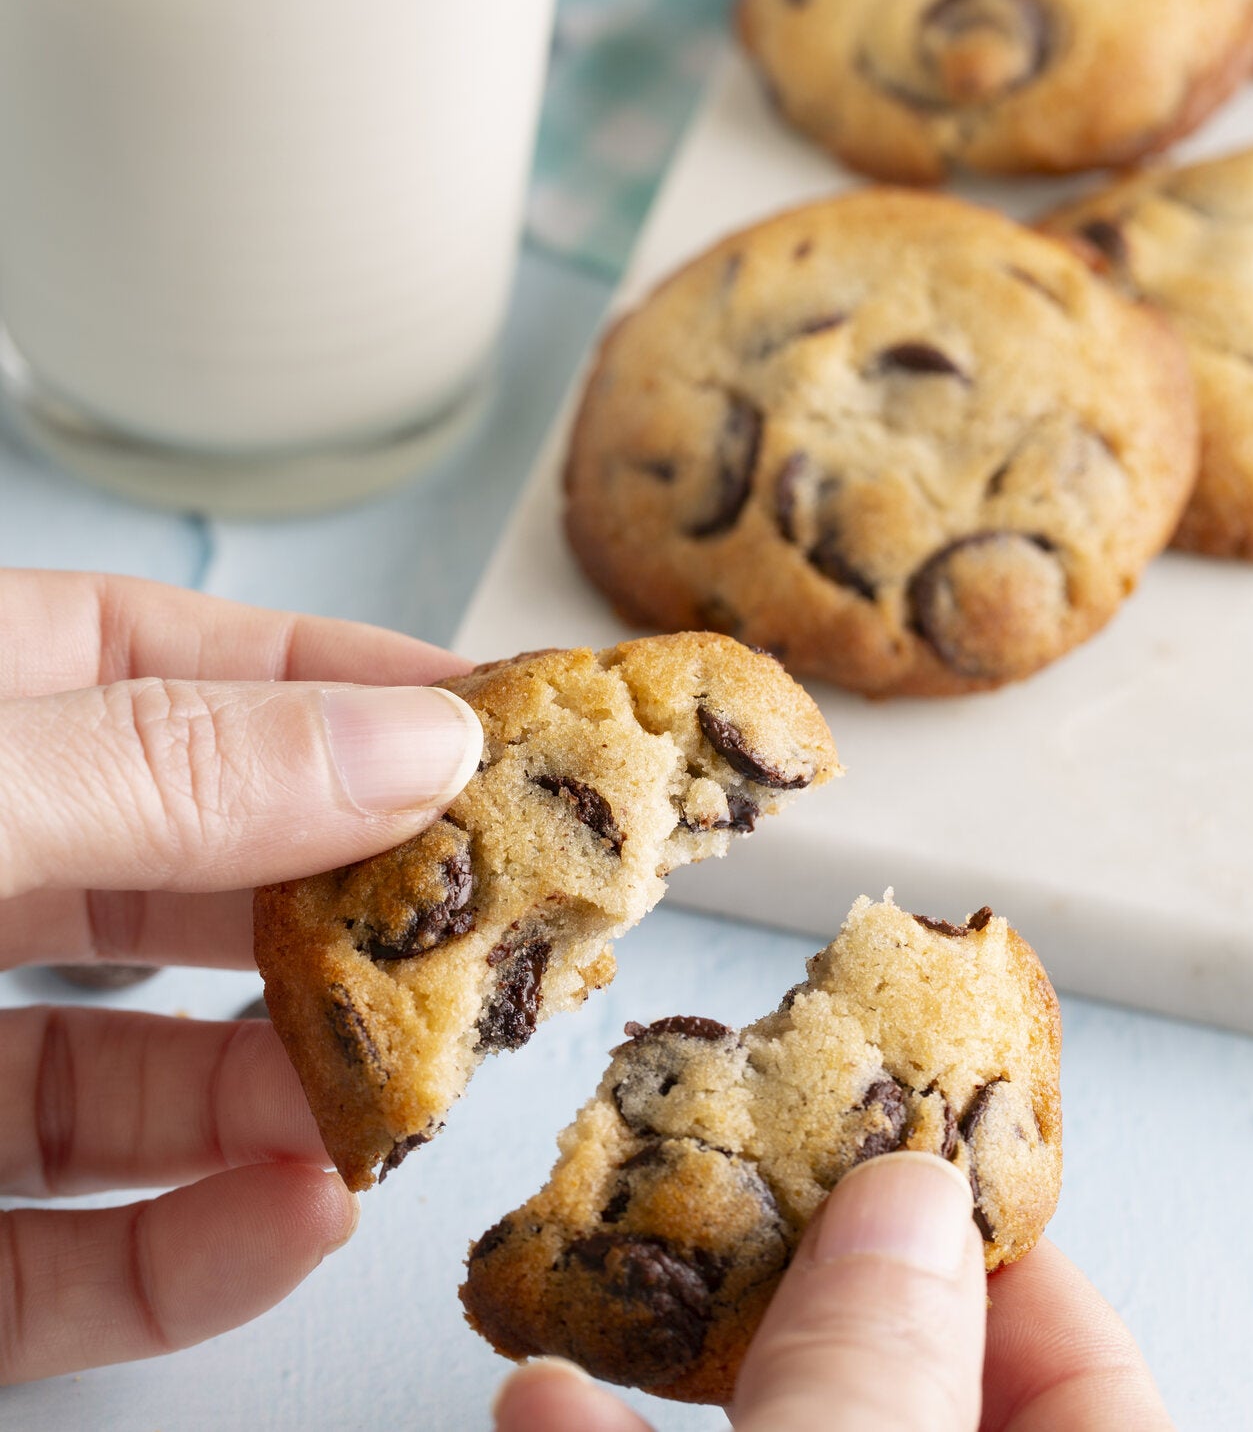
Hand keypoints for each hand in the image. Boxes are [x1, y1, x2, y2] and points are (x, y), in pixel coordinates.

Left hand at [0, 569, 482, 1383]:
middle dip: (357, 903)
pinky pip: (69, 1258)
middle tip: (512, 920)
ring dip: (298, 1091)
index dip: (336, 681)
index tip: (497, 720)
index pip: (159, 664)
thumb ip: (158, 773)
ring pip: (151, 1076)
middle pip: (193, 876)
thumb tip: (408, 746)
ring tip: (422, 1093)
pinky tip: (295, 1218)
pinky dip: (192, 1252)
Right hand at [492, 1152, 1173, 1431]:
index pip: (1081, 1359)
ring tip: (605, 1263)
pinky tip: (541, 1400)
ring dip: (684, 1357)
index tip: (868, 1146)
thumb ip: (878, 1390)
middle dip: (799, 1279)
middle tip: (724, 1180)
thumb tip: (906, 1197)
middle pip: (915, 1383)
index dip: (974, 1237)